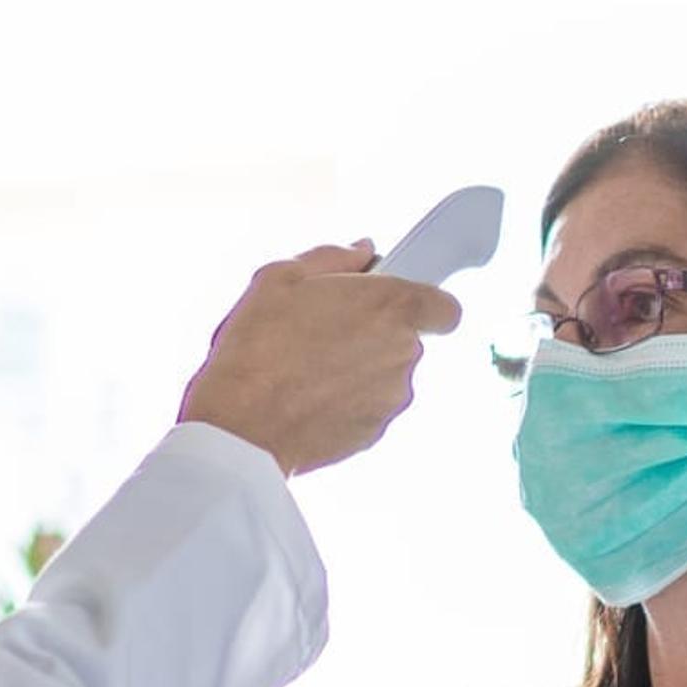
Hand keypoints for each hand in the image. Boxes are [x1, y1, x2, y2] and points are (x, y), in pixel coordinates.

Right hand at [178, 243, 462, 475]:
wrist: (240, 427)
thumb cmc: (258, 348)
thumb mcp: (281, 277)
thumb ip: (332, 257)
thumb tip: (361, 252)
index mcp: (392, 307)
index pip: (445, 307)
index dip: (423, 305)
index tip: (392, 304)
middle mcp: (404, 354)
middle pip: (407, 340)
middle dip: (373, 336)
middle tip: (323, 332)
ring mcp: (391, 398)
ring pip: (385, 377)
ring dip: (358, 371)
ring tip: (306, 369)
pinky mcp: (374, 434)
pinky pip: (368, 409)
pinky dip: (346, 403)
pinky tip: (306, 397)